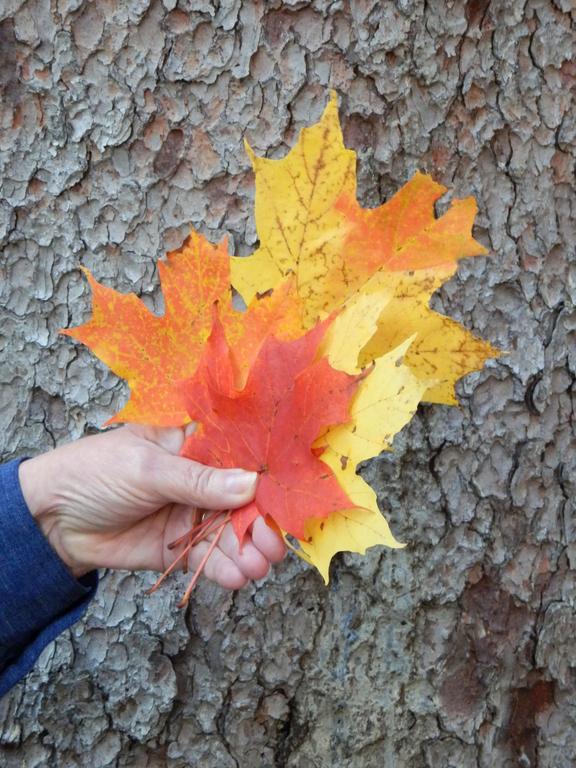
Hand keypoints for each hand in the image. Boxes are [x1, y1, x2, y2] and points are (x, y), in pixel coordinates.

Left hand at [18, 424, 285, 588]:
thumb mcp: (146, 467)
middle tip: (274, 544)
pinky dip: (225, 570)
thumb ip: (198, 481)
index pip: (238, 456)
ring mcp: (190, 516)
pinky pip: (209, 560)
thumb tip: (250, 485)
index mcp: (191, 446)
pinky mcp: (178, 549)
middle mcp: (199, 481)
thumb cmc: (94, 473)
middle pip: (242, 501)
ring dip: (248, 551)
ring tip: (260, 565)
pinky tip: (238, 576)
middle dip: (260, 522)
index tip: (286, 493)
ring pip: (230, 534)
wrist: (51, 521)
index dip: (264, 473)